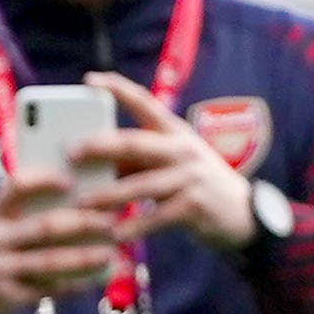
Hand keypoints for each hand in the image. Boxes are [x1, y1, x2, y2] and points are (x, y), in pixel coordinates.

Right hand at [0, 174, 120, 313]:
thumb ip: (18, 218)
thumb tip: (74, 205)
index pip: (15, 186)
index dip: (45, 180)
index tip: (71, 180)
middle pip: (45, 226)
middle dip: (84, 223)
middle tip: (111, 221)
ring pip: (52, 261)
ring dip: (86, 257)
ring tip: (111, 253)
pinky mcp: (8, 298)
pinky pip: (50, 289)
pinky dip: (75, 285)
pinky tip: (95, 280)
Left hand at [85, 71, 255, 252]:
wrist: (243, 212)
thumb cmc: (191, 183)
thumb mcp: (169, 163)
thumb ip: (134, 161)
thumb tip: (87, 166)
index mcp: (174, 132)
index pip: (145, 103)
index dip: (118, 89)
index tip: (90, 80)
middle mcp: (182, 149)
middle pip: (136, 143)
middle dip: (101, 147)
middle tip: (71, 152)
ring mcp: (190, 177)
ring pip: (141, 184)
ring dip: (109, 195)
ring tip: (82, 202)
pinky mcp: (195, 206)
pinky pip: (156, 217)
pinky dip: (133, 226)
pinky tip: (113, 234)